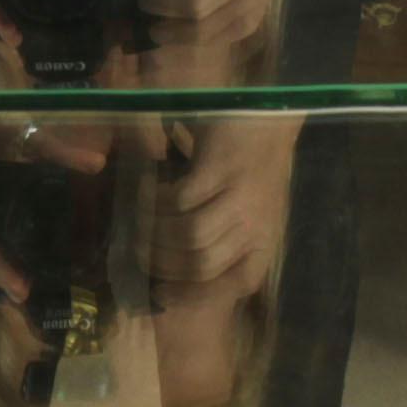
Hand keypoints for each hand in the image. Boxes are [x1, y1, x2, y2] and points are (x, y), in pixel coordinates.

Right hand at [148, 112, 302, 310]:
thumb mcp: (252, 209)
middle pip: (203, 264)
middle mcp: (258, 222)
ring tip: (139, 223)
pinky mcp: (221, 169)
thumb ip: (228, 241)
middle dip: (162, 265)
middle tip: (138, 253)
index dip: (197, 295)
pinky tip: (148, 192)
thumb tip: (178, 277)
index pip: (241, 282)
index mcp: (267, 237)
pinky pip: (181, 201)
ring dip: (155, 233)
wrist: (265, 112)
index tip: (162, 294)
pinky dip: (157, 202)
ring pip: (190, 236)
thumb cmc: (252, 165)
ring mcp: (241, 195)